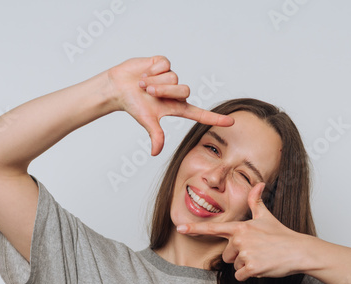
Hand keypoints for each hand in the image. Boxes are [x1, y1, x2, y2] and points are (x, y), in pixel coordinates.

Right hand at [104, 55, 233, 155]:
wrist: (118, 87)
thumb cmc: (133, 105)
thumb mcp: (146, 121)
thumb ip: (155, 135)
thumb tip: (155, 152)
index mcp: (176, 107)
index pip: (200, 114)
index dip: (215, 118)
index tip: (231, 122)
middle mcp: (176, 93)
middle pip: (184, 90)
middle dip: (164, 91)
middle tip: (148, 92)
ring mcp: (171, 77)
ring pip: (173, 78)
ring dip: (155, 81)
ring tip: (143, 84)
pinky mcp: (163, 64)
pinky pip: (164, 65)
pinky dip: (151, 70)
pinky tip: (144, 73)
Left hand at [177, 183, 312, 280]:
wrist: (298, 250)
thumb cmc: (282, 235)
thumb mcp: (267, 216)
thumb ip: (256, 201)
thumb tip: (259, 183)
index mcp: (241, 227)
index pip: (213, 228)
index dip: (195, 228)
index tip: (179, 228)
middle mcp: (240, 240)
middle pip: (226, 255)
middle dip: (238, 256)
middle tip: (256, 251)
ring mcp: (246, 254)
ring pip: (234, 266)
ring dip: (245, 265)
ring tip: (261, 257)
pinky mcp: (252, 268)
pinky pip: (241, 276)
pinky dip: (250, 275)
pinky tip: (262, 266)